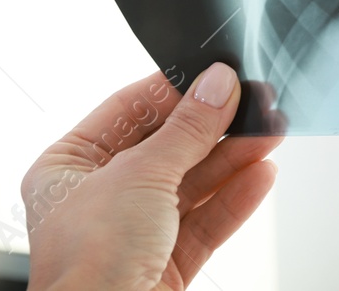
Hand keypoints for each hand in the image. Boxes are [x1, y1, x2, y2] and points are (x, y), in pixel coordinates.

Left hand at [23, 63, 283, 290]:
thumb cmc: (89, 264)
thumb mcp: (142, 175)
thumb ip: (188, 129)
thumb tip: (218, 85)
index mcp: (67, 168)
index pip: (128, 111)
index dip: (174, 91)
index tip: (215, 73)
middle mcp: (96, 198)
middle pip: (167, 147)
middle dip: (214, 128)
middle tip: (255, 102)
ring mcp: (132, 233)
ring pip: (192, 184)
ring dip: (233, 160)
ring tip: (271, 133)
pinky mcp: (164, 264)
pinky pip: (204, 221)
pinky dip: (234, 198)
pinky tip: (260, 175)